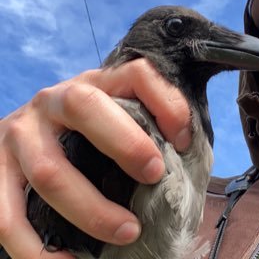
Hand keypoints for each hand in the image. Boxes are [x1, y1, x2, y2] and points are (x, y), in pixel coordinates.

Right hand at [0, 58, 190, 257]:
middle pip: (84, 105)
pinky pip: (7, 215)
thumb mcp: (119, 113)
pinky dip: (37, 249)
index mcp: (93, 83)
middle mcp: (52, 100)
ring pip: (49, 170)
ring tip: (129, 232)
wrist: (31, 131)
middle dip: (125, 143)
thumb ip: (150, 119)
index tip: (184, 142)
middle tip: (155, 177)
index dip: (167, 103)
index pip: (137, 74)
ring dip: (90, 209)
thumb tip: (185, 143)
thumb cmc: (91, 129)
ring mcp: (19, 134)